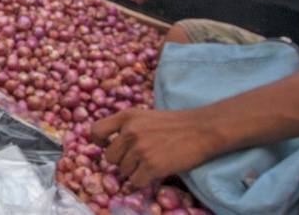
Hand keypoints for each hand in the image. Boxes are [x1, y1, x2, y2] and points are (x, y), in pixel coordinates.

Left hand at [89, 108, 220, 187]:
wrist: (202, 129)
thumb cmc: (176, 124)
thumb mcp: (146, 116)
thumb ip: (128, 126)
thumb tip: (110, 144)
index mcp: (127, 116)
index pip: (96, 130)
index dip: (98, 142)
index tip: (107, 145)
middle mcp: (130, 131)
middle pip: (109, 157)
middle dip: (121, 161)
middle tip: (139, 158)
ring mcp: (140, 149)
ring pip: (123, 171)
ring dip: (135, 170)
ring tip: (153, 160)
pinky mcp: (151, 165)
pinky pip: (136, 181)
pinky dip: (145, 180)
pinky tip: (157, 170)